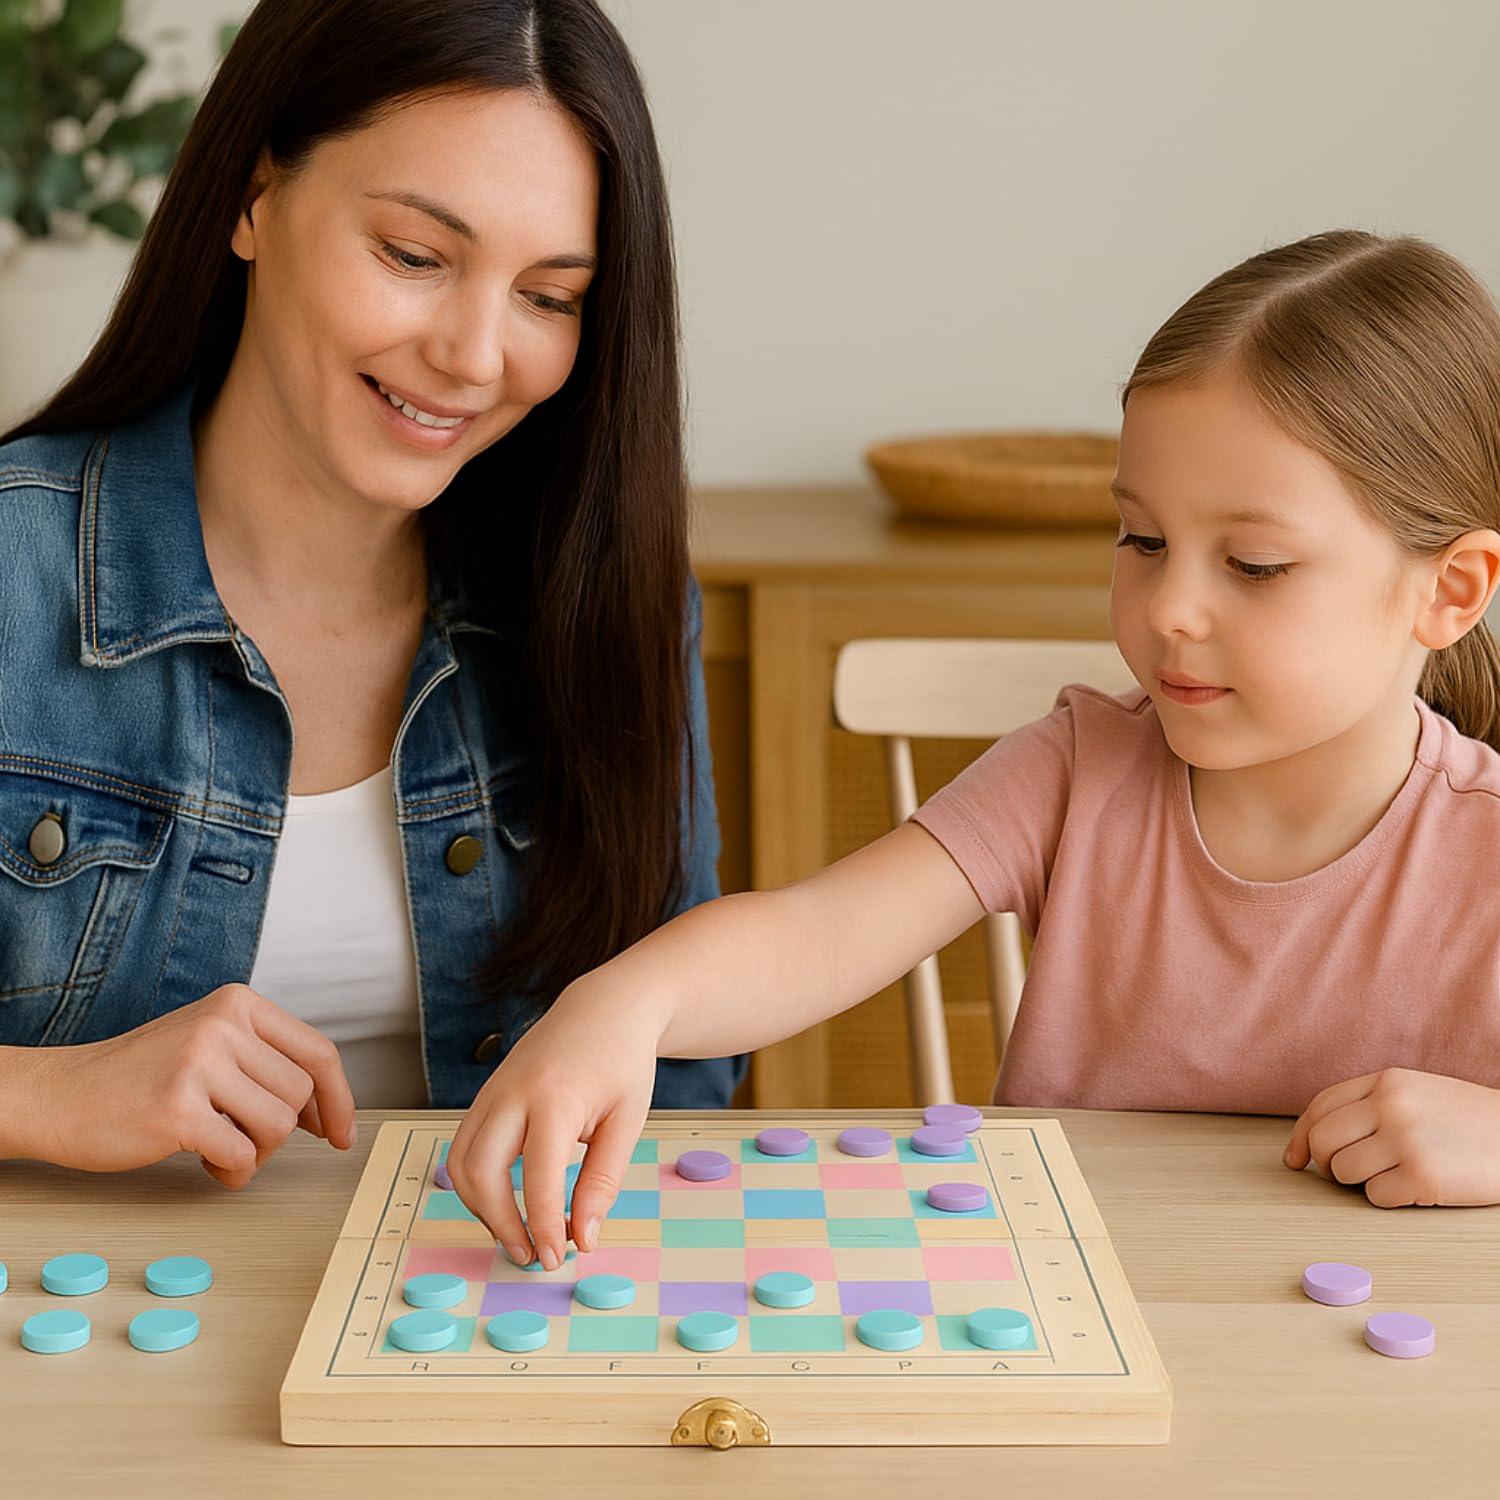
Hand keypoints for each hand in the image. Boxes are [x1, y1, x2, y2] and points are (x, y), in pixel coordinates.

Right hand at [16, 983, 356, 1186]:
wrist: (60, 1095)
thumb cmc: (140, 1077)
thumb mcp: (210, 1043)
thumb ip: (265, 1061)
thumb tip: (329, 1110)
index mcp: (238, 1003)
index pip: (318, 1052)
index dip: (339, 1099)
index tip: (343, 1132)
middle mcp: (223, 1024)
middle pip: (301, 1093)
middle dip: (284, 1131)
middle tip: (247, 1139)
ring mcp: (199, 1064)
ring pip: (279, 1125)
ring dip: (258, 1152)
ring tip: (223, 1149)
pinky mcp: (177, 1109)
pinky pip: (243, 1155)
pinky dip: (235, 1172)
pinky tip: (208, 1165)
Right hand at [446, 978, 659, 1270]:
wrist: (603, 1008)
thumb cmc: (621, 1061)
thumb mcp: (628, 1121)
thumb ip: (603, 1180)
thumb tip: (585, 1237)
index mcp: (554, 1096)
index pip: (537, 1177)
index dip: (544, 1225)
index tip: (555, 1258)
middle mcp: (512, 1093)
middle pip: (481, 1172)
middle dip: (500, 1223)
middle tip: (533, 1254)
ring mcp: (492, 1091)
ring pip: (461, 1163)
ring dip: (481, 1208)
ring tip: (519, 1233)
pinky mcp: (485, 1095)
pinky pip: (464, 1147)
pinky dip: (477, 1183)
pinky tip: (507, 1202)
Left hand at [1283, 1067, 1499, 1206]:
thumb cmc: (1467, 1122)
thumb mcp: (1417, 1095)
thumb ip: (1370, 1106)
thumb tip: (1314, 1140)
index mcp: (1386, 1081)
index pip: (1321, 1107)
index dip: (1300, 1136)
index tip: (1294, 1160)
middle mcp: (1390, 1105)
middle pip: (1322, 1140)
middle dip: (1325, 1163)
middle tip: (1344, 1174)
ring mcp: (1406, 1139)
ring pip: (1343, 1170)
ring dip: (1359, 1182)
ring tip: (1390, 1176)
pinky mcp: (1423, 1176)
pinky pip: (1375, 1196)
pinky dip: (1388, 1198)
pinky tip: (1414, 1188)